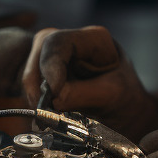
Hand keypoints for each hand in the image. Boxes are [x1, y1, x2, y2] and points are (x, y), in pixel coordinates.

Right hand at [20, 26, 150, 130]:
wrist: (128, 117)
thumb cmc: (126, 101)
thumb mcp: (112, 96)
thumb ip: (81, 94)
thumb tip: (53, 99)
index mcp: (93, 39)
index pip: (58, 42)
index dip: (50, 66)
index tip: (53, 94)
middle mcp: (70, 43)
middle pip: (38, 54)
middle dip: (37, 85)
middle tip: (43, 112)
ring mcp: (56, 59)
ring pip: (30, 72)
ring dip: (34, 97)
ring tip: (47, 118)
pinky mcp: (46, 77)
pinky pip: (30, 87)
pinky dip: (35, 103)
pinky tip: (45, 117)